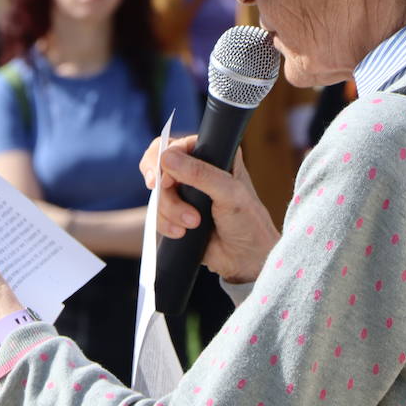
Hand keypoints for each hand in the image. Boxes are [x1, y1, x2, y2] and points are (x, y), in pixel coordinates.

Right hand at [139, 135, 279, 284]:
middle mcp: (197, 172)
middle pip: (159, 168)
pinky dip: (166, 224)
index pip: (176, 145)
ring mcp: (186, 194)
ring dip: (170, 211)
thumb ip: (200, 174)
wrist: (246, 260)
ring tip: (193, 223)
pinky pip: (157, 214)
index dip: (162, 158)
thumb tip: (166, 158)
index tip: (161, 178)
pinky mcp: (177, 214)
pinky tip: (183, 232)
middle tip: (164, 194)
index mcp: (214, 156)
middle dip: (164, 189)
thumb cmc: (249, 223)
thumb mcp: (229, 193)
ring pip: (157, 194)